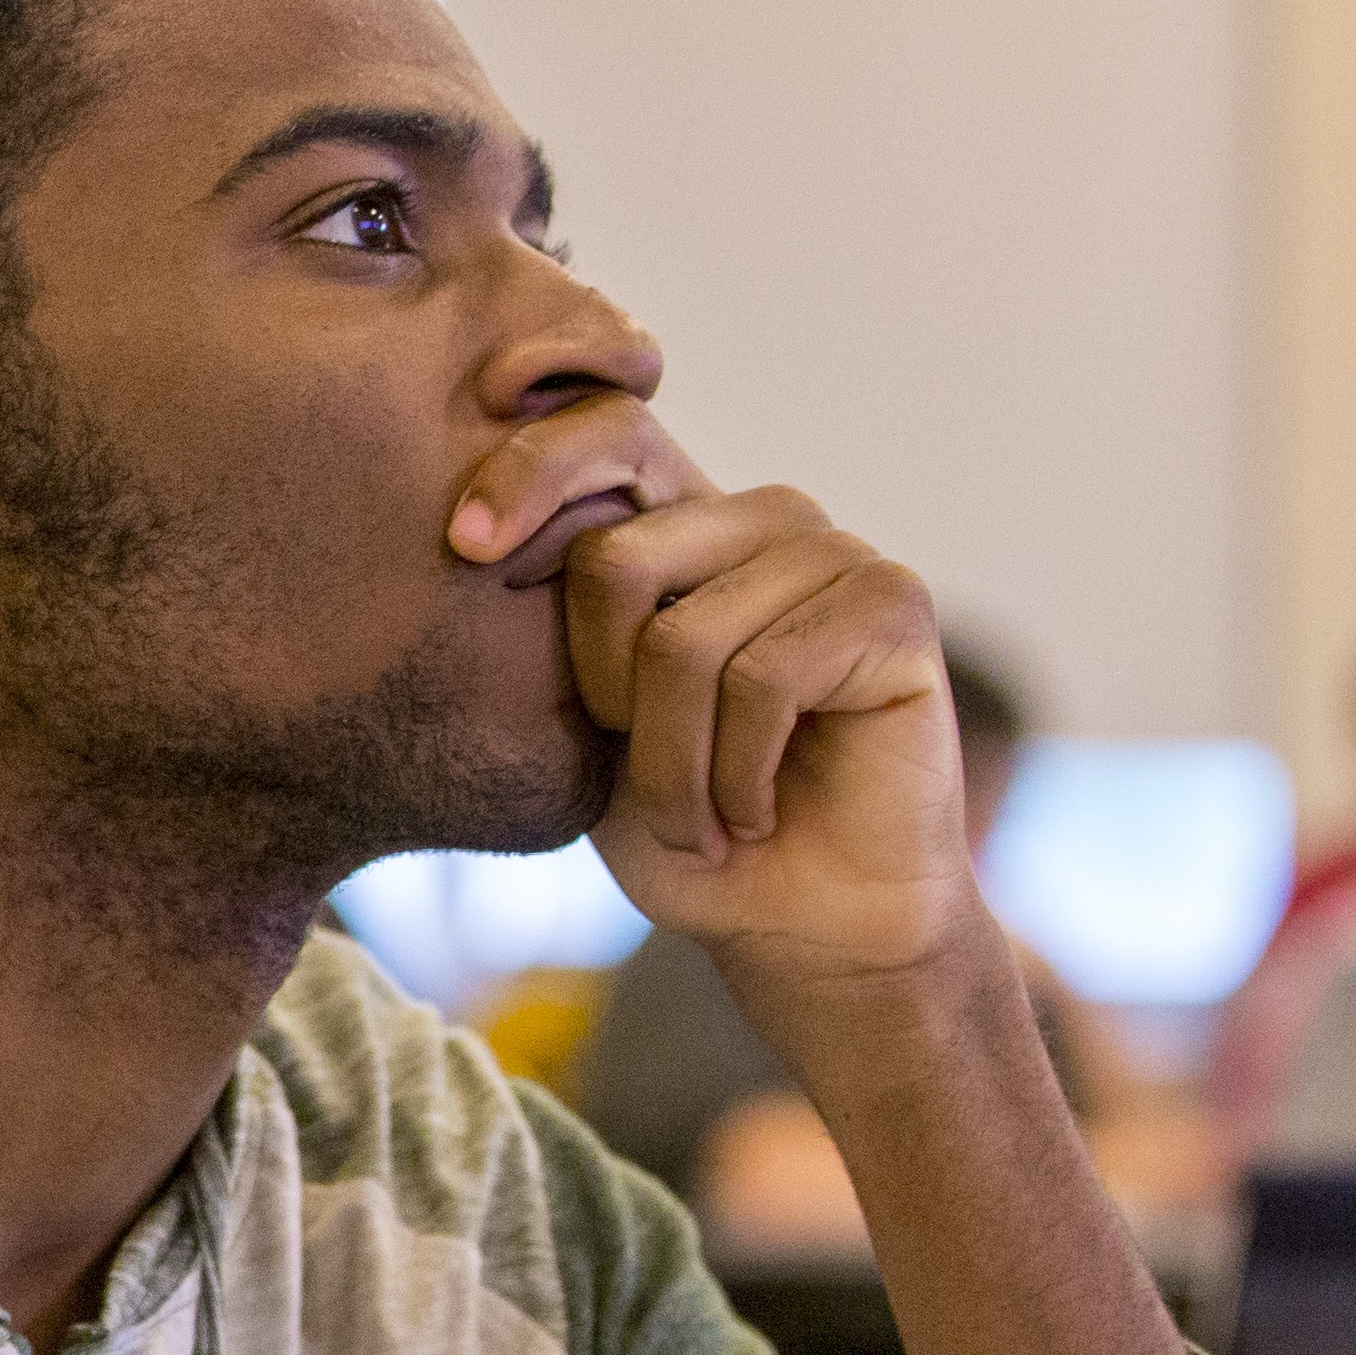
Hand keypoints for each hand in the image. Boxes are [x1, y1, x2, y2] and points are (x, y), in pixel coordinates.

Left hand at [451, 403, 979, 995]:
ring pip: (684, 640)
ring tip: (701, 815)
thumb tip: (470, 540)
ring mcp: (832, 552)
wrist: (798, 921)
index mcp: (679, 522)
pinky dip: (737, 773)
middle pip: (617, 555)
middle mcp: (757, 515)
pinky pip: (764, 678)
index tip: (462, 547)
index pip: (600, 433)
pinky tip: (756, 809)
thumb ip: (549, 636)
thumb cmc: (683, 825)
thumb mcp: (583, 731)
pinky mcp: (893, 602)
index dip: (526, 470)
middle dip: (602, 697)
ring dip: (671, 765)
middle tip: (639, 774)